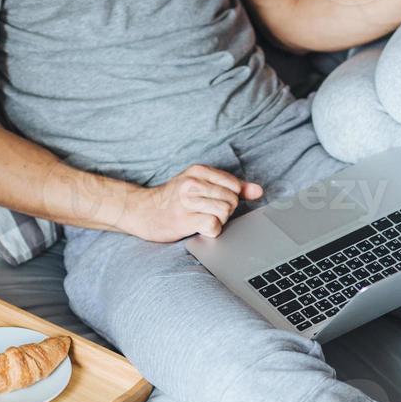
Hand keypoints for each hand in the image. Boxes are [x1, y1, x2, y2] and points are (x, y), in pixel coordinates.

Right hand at [117, 164, 263, 241]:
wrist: (142, 211)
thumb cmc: (174, 199)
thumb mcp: (200, 184)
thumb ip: (231, 186)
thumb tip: (258, 191)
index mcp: (198, 170)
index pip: (234, 185)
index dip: (231, 197)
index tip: (217, 202)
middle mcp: (193, 183)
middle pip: (231, 200)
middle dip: (226, 211)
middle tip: (209, 212)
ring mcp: (187, 201)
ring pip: (225, 212)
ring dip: (219, 221)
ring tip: (204, 219)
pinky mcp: (184, 219)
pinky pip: (214, 225)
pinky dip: (212, 230)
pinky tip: (201, 228)